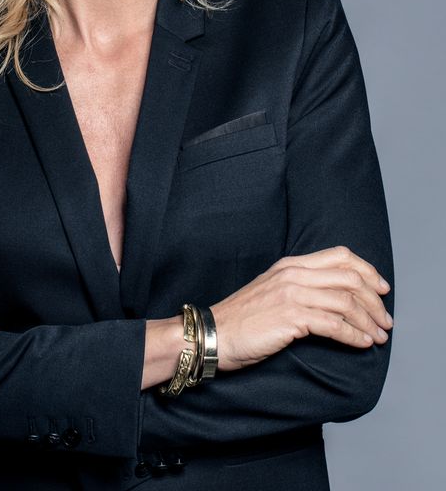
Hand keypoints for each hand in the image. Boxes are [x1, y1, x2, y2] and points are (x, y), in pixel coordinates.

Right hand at [211, 246, 392, 371]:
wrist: (214, 333)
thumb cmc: (242, 319)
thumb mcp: (272, 291)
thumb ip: (299, 286)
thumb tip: (334, 298)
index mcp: (290, 264)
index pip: (340, 256)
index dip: (368, 270)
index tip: (382, 288)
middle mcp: (293, 274)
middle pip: (349, 277)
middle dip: (375, 300)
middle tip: (385, 319)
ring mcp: (292, 294)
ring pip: (346, 301)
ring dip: (369, 321)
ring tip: (379, 336)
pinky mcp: (290, 318)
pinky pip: (334, 325)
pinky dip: (355, 336)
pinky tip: (362, 344)